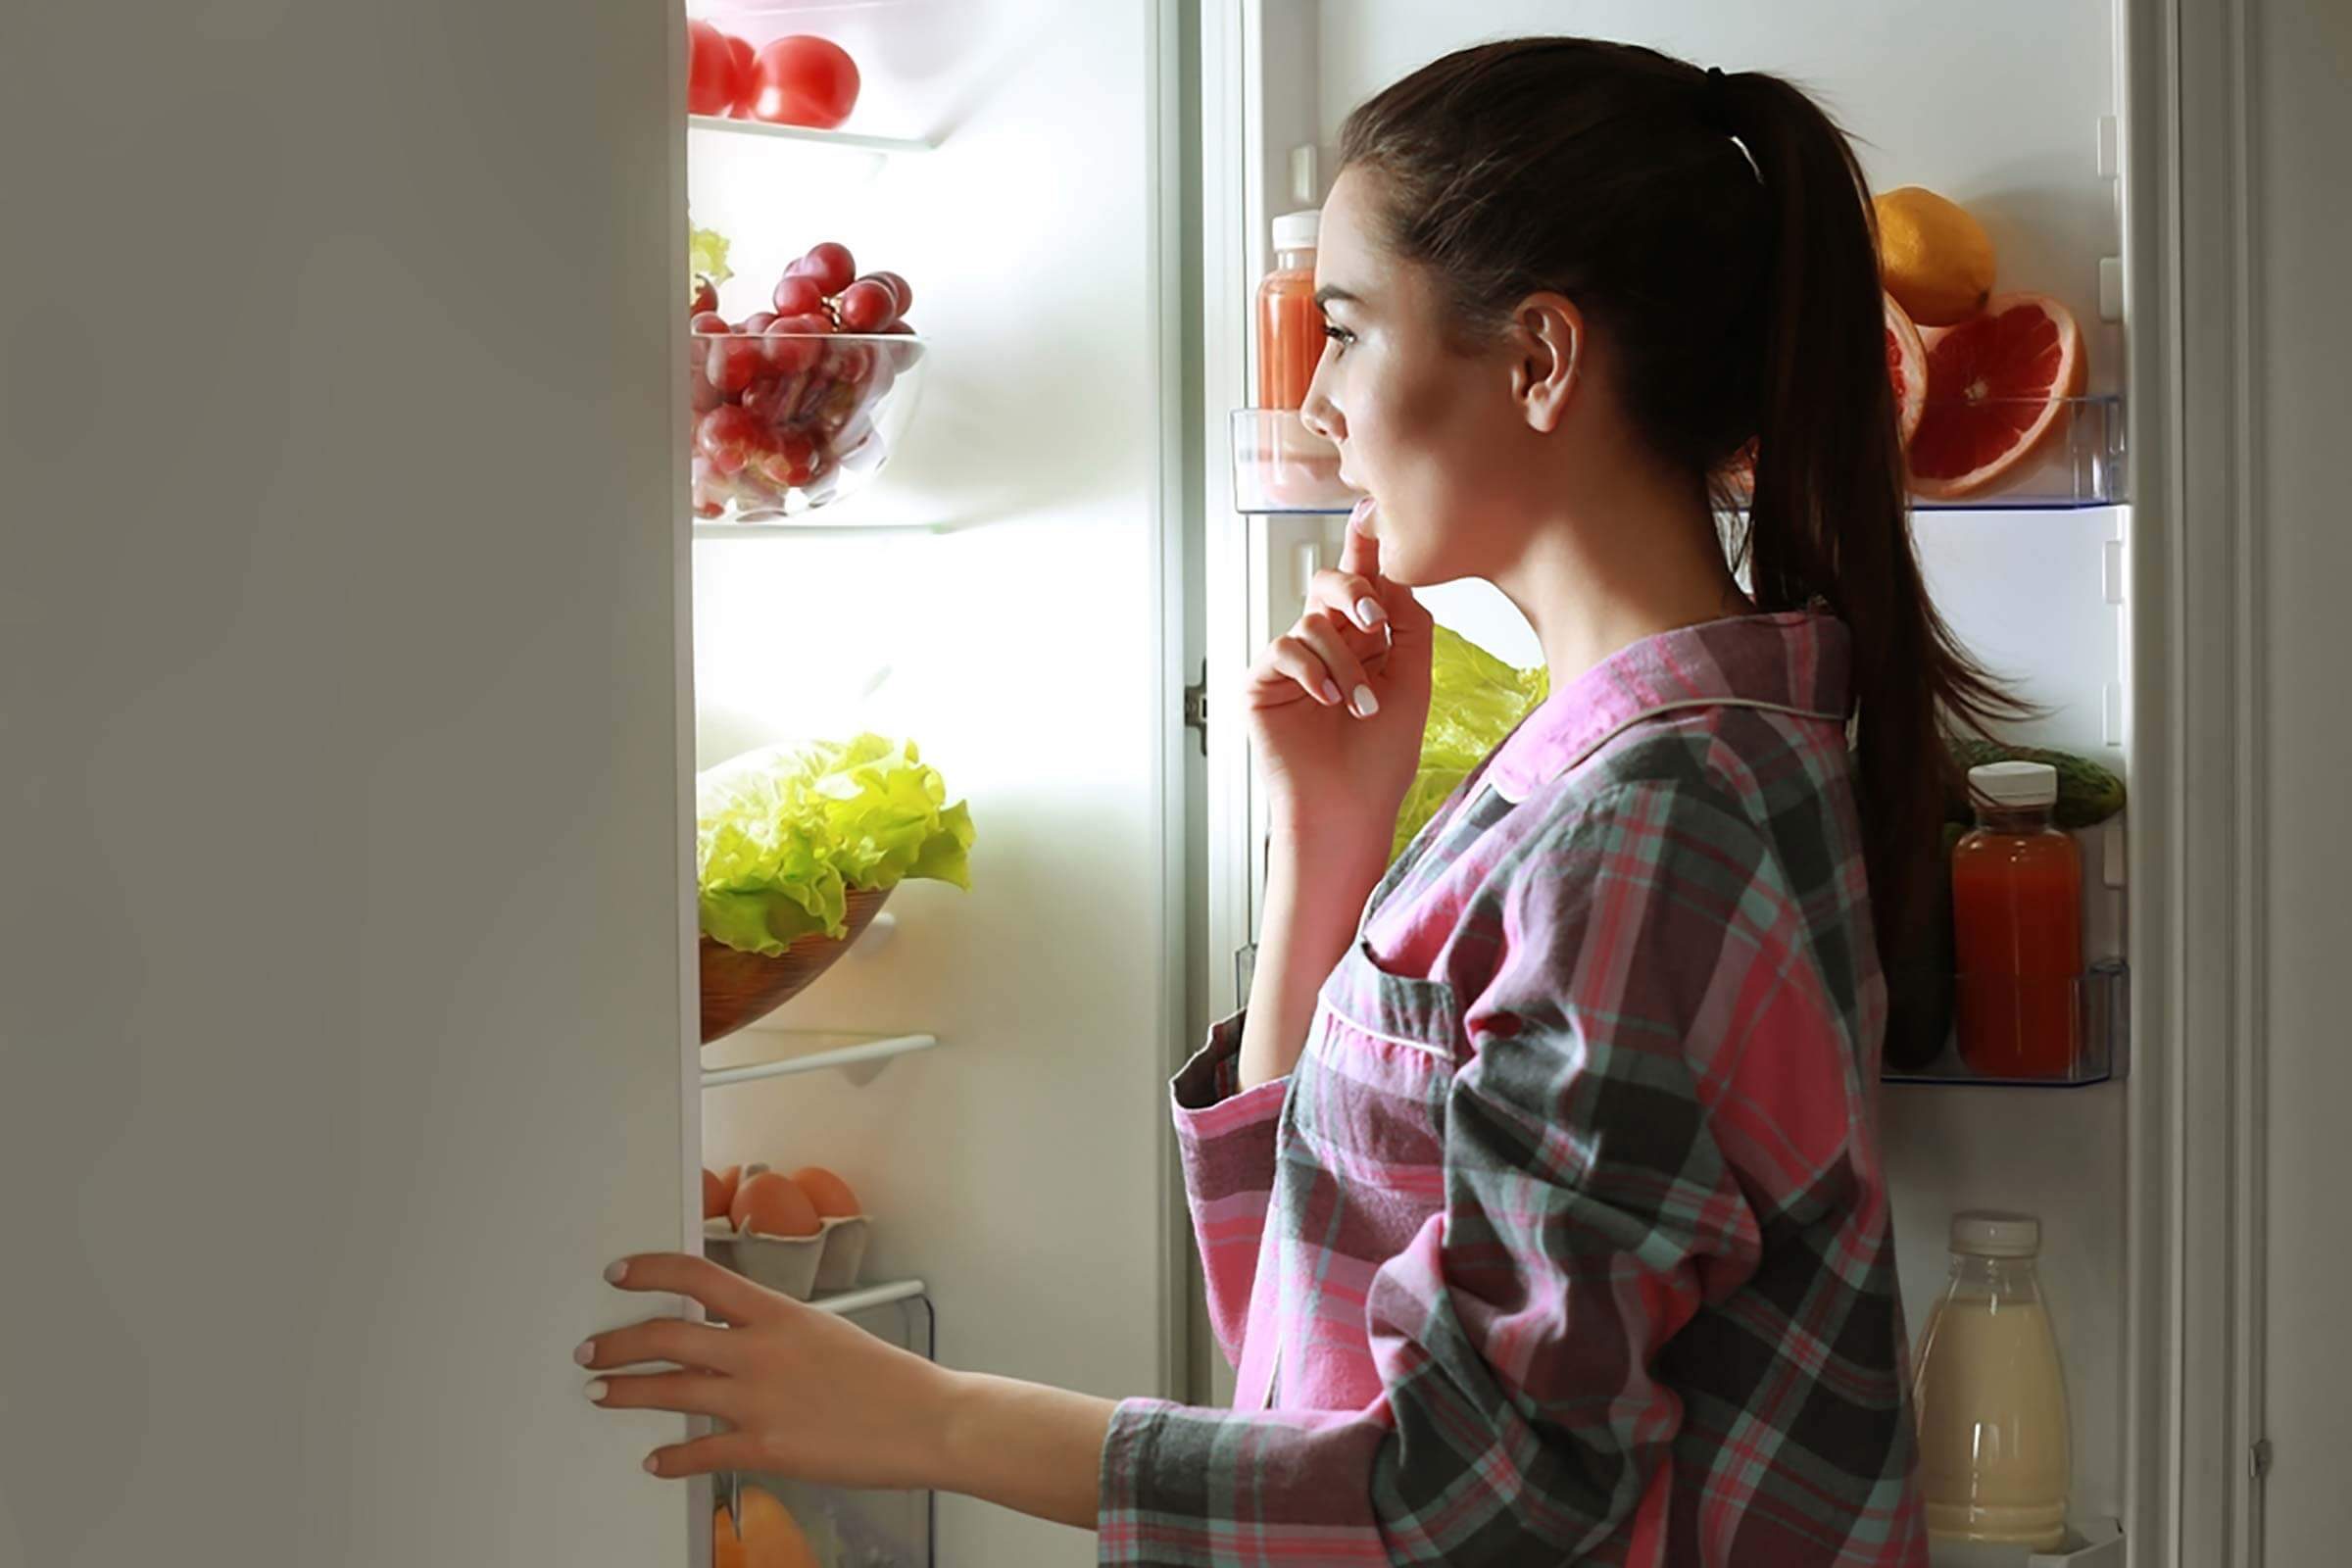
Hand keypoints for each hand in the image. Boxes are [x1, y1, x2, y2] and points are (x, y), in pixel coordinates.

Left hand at [580, 1253, 953, 1489]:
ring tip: (600, 1393)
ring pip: (670, 1391)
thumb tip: (734, 1334)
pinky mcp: (767, 1449)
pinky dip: (669, 1458)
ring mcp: (760, 1401)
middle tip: (592, 1349)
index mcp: (778, 1312)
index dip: (649, 1271)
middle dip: (617, 1342)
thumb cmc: (885, 1378)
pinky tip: (655, 1460)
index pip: (697, 1276)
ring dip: (625, 1392)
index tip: (619, 1273)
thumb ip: (774, 1331)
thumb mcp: (824, 1332)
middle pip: (666, 1336)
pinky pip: (700, 1453)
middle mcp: (761, 1351)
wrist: (927, 1420)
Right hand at [1241, 498, 1433, 854]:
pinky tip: (1330, 702)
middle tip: (1375, 620)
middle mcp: (1327, 645)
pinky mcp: (1263, 683)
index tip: (1371, 507)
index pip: (1364, 583)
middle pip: (1330, 584)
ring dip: (1345, 664)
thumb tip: (1395, 573)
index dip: (1365, 546)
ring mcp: (1293, 664)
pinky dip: (1313, 672)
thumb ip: (1408, 624)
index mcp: (1364, 641)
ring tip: (1362, 707)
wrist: (1349, 809)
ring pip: (1314, 623)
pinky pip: (1285, 650)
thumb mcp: (1412, 682)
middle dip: (1354, 591)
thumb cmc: (1382, 758)